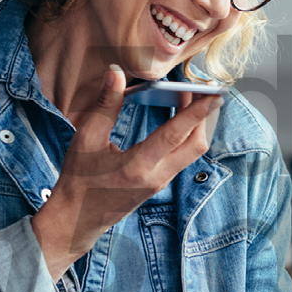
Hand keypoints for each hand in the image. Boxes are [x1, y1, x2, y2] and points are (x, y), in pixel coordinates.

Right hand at [32, 65, 220, 278]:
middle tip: (204, 89)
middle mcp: (156, 177)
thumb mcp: (86, 139)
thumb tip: (116, 72)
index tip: (213, 95)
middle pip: (196, 145)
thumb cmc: (78, 180)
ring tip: (193, 97)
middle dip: (205, 115)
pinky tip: (180, 116)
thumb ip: (105, 105)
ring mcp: (161, 182)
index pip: (174, 136)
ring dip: (197, 125)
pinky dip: (187, 135)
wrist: (78, 219)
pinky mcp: (160, 183)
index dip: (196, 113)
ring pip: (193, 152)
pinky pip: (183, 156)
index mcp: (137, 167)